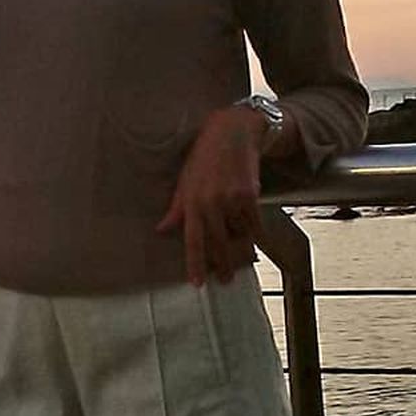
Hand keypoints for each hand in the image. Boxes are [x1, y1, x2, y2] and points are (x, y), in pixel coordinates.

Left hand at [156, 106, 265, 285]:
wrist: (232, 132)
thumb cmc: (204, 157)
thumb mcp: (184, 181)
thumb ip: (176, 209)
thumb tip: (161, 230)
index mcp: (192, 202)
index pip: (193, 241)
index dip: (196, 264)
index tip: (198, 283)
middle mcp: (211, 203)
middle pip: (218, 244)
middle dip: (223, 265)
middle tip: (226, 280)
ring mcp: (232, 200)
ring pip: (238, 235)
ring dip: (240, 247)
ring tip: (240, 255)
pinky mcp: (250, 195)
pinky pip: (253, 225)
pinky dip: (253, 233)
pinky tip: (254, 240)